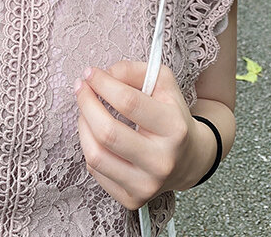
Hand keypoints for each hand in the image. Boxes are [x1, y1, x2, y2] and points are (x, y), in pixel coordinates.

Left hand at [74, 60, 211, 208]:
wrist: (189, 159)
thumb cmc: (171, 115)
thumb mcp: (163, 83)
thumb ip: (132, 71)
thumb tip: (102, 75)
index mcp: (174, 128)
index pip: (129, 102)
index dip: (103, 83)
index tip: (89, 72)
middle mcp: (162, 161)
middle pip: (108, 132)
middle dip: (86, 104)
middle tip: (81, 88)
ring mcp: (147, 185)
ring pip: (96, 155)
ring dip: (83, 125)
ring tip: (85, 110)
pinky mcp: (132, 199)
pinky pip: (95, 171)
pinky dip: (89, 146)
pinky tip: (95, 134)